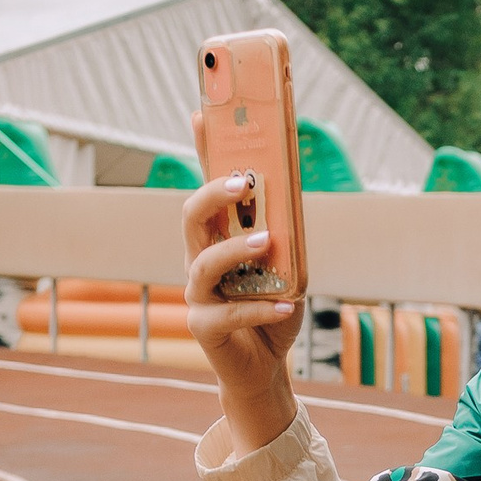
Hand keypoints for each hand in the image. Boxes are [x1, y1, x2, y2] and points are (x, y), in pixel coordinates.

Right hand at [181, 168, 304, 455]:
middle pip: (192, 217)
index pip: (206, 187)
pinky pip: (230, 313)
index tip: (202, 114)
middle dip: (214, 194)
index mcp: (216, 239)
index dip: (202, 152)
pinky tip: (285, 305)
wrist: (265, 367)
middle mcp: (198, 260)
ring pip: (204, 263)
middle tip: (246, 182)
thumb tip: (289, 201)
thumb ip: (284, 237)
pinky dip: (262, 308)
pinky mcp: (205, 327)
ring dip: (235, 249)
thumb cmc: (273, 308)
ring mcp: (197, 294)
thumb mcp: (288, 267)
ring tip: (266, 242)